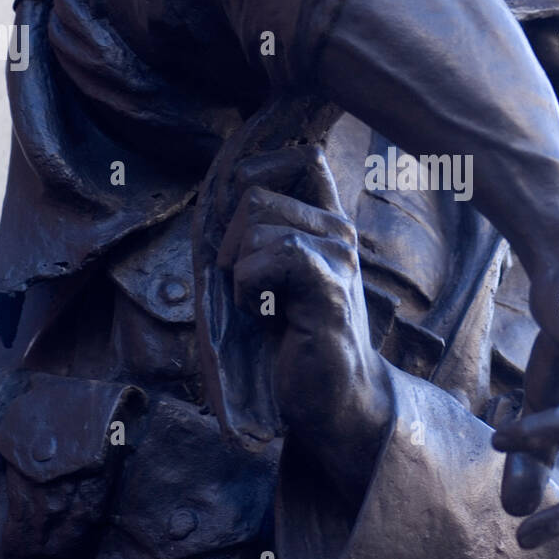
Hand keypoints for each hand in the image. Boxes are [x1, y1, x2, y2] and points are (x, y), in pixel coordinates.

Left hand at [217, 146, 392, 505]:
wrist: (334, 400)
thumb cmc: (295, 343)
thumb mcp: (274, 278)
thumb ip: (259, 236)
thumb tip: (218, 192)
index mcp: (325, 223)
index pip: (303, 158)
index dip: (260, 167)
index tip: (239, 212)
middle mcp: (338, 231)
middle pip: (257, 193)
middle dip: (231, 240)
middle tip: (248, 285)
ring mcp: (339, 256)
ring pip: (259, 224)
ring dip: (240, 270)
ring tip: (262, 304)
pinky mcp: (331, 286)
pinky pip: (276, 256)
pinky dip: (250, 286)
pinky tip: (265, 313)